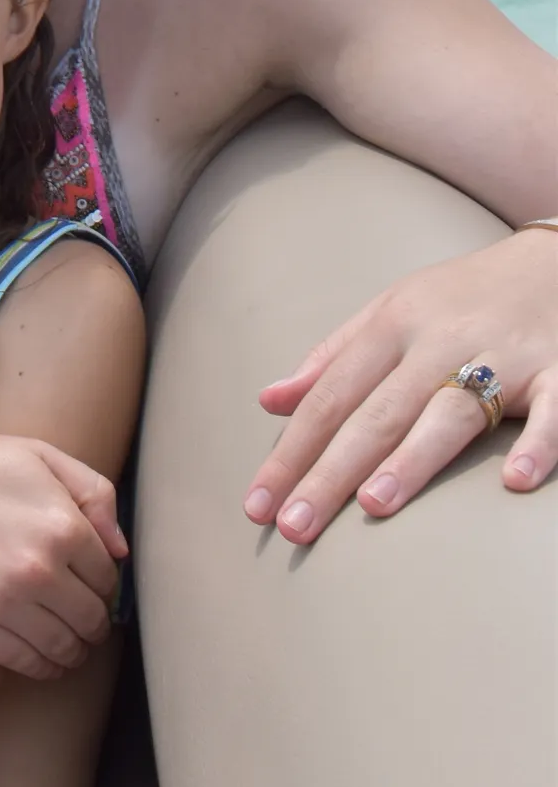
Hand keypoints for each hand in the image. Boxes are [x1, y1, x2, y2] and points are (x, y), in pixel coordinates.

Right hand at [0, 427, 125, 680]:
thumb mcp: (35, 455)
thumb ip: (91, 492)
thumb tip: (120, 549)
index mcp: (61, 524)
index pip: (107, 576)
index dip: (103, 583)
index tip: (90, 584)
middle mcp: (38, 568)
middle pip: (92, 618)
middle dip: (94, 621)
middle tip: (85, 619)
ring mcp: (3, 602)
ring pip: (65, 648)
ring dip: (75, 651)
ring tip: (70, 644)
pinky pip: (28, 662)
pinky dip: (45, 667)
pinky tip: (45, 658)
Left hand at [246, 226, 557, 542]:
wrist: (552, 260)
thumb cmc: (461, 297)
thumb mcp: (391, 311)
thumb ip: (332, 357)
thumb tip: (270, 400)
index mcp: (392, 326)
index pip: (330, 396)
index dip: (292, 449)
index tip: (258, 503)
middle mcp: (440, 341)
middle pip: (377, 412)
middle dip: (331, 471)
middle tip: (293, 525)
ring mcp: (501, 357)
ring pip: (450, 411)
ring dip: (412, 457)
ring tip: (373, 504)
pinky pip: (550, 412)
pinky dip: (537, 444)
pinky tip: (515, 483)